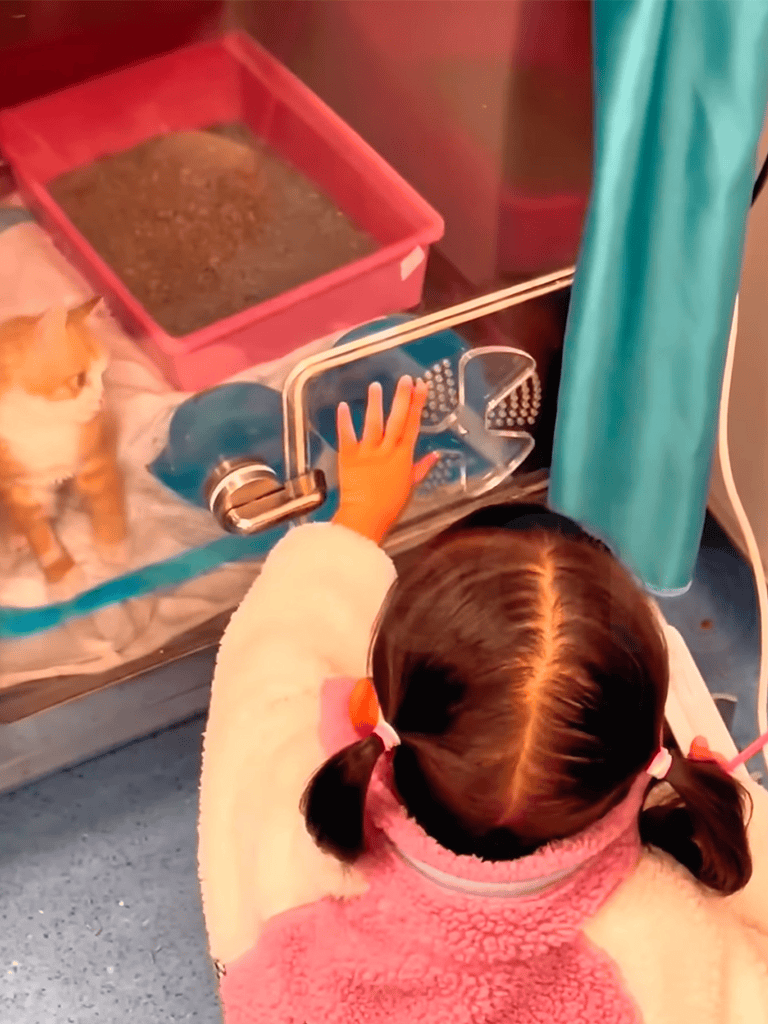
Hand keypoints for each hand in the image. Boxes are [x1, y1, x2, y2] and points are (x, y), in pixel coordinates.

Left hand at [332, 376, 439, 542]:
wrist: (365, 519)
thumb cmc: (390, 506)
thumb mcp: (410, 487)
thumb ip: (421, 468)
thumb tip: (435, 455)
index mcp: (403, 457)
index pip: (412, 426)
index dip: (417, 405)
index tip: (421, 387)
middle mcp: (386, 451)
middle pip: (396, 420)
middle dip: (402, 398)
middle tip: (405, 379)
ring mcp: (367, 452)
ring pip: (373, 423)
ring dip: (375, 404)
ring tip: (375, 385)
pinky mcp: (348, 457)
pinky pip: (346, 436)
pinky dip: (344, 421)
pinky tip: (343, 406)